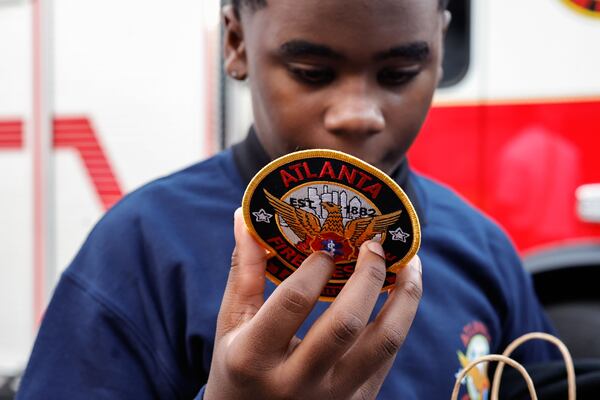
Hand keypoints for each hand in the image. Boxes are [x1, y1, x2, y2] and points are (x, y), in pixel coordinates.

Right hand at [204, 208, 422, 399]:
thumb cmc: (237, 370)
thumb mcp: (230, 324)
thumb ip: (243, 272)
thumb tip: (244, 217)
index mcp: (254, 356)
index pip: (293, 302)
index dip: (316, 266)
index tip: (327, 244)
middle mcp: (296, 380)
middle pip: (346, 322)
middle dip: (368, 274)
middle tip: (375, 244)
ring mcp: (332, 396)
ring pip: (383, 342)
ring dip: (404, 297)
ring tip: (410, 263)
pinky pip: (388, 357)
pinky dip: (400, 319)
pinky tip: (400, 294)